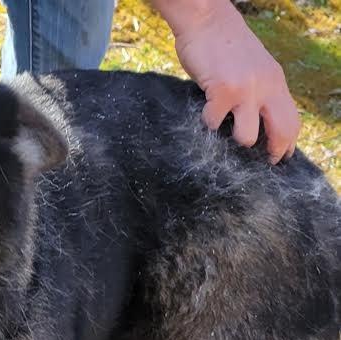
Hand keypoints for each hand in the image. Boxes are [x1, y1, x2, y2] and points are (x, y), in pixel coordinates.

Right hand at [170, 1, 299, 162]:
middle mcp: (266, 86)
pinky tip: (204, 112)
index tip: (278, 159)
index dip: (287, 145)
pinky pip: (214, 123)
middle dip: (271, 153)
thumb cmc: (224, 46)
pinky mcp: (222, 91)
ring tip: (224, 130)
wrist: (206, 19)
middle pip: (280, 131)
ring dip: (233, 140)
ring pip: (246, 136)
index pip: (292, 120)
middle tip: (260, 163)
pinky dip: (207, 123)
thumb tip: (258, 124)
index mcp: (276, 82)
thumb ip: (260, 92)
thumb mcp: (254, 67)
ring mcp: (245, 90)